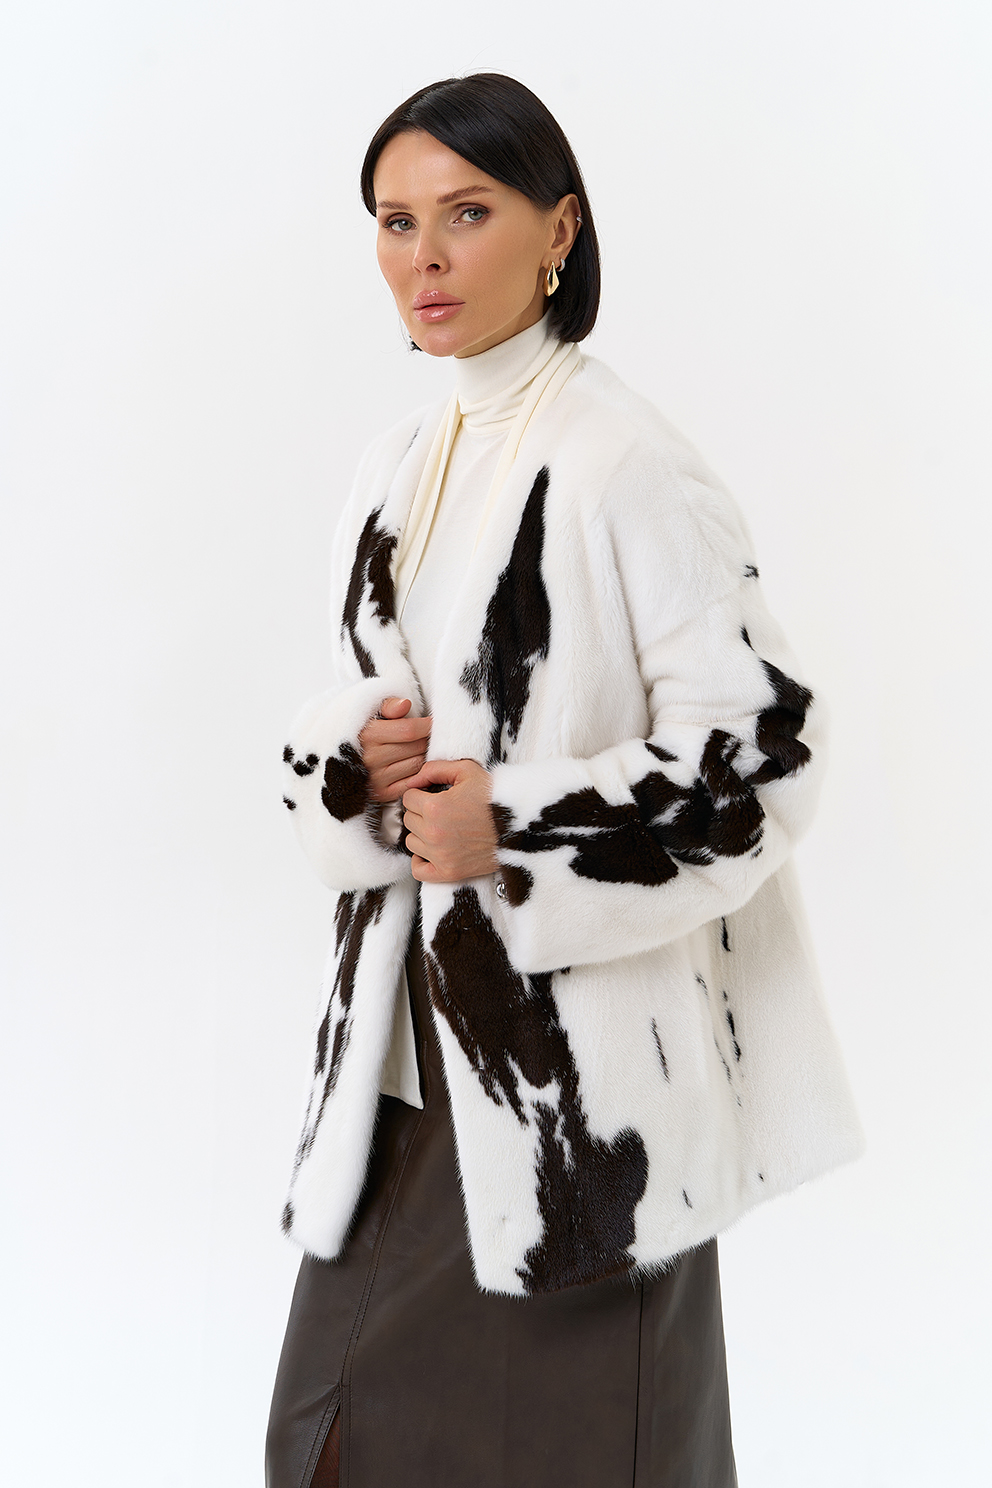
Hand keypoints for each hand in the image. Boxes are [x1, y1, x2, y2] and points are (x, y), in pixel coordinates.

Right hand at [359, 697, 432, 802]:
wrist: (345, 757)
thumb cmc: (367, 731)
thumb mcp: (373, 712)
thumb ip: (390, 706)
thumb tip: (405, 705)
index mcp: (367, 735)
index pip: (409, 730)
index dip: (426, 725)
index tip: (432, 723)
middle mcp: (370, 759)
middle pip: (416, 747)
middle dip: (426, 740)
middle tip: (427, 736)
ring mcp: (376, 778)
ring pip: (418, 765)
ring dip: (424, 756)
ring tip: (419, 749)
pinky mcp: (382, 793)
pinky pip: (413, 782)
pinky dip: (419, 774)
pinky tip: (414, 765)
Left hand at [402, 758, 498, 882]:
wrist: (520, 826)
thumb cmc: (495, 797)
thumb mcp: (467, 771)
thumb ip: (435, 768)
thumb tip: (412, 781)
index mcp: (434, 807)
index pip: (408, 798)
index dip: (421, 794)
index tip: (435, 796)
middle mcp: (433, 832)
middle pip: (409, 819)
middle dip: (421, 812)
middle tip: (443, 811)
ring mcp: (440, 855)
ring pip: (411, 842)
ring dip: (422, 835)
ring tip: (444, 828)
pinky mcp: (448, 872)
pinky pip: (418, 870)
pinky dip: (421, 861)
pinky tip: (432, 851)